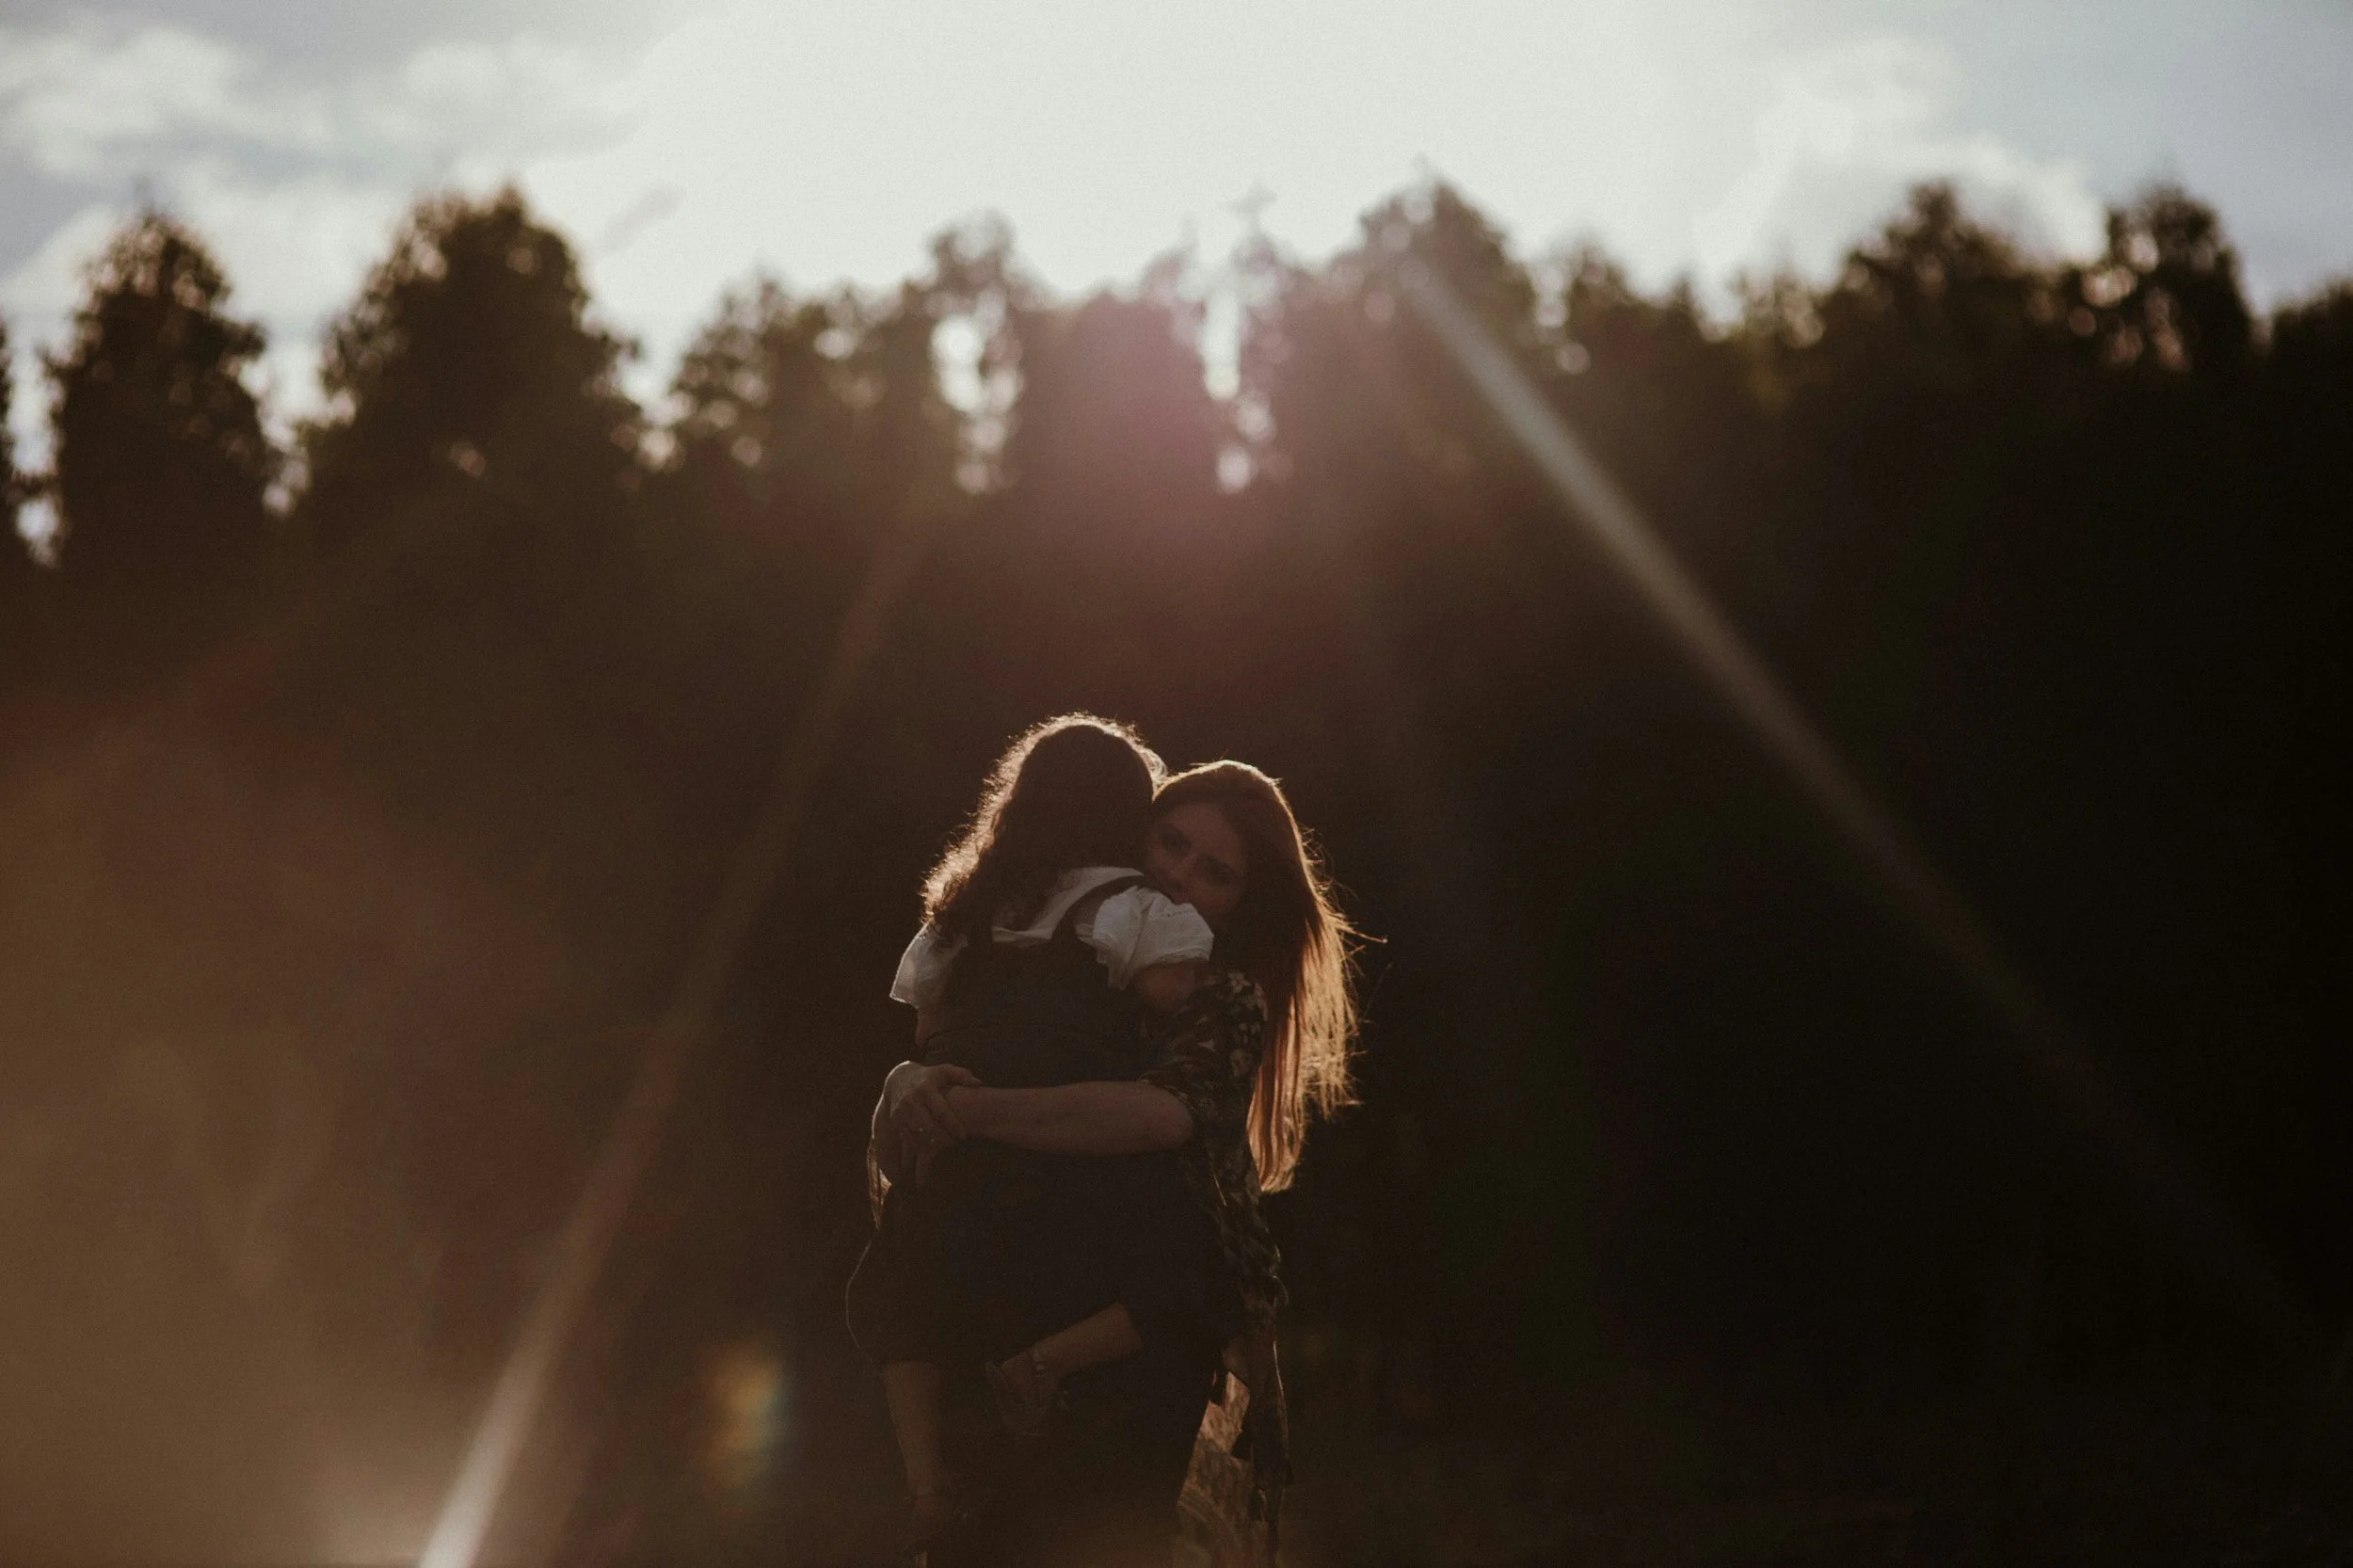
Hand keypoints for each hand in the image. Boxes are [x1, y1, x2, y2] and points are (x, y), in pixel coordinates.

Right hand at [883, 1061, 979, 1180]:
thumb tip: (978, 1083)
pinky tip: (931, 1147)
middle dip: (944, 1138)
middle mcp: (911, 1101)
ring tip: (946, 1144)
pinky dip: (920, 1145)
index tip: (964, 1135)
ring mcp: (901, 1112)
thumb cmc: (928, 1076)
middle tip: (956, 1142)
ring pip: (918, 1135)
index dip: (953, 1125)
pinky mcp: (895, 1120)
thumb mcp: (944, 1071)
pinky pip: (908, 1138)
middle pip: (929, 1127)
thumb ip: (962, 1075)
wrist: (898, 1079)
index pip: (941, 1112)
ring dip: (932, 1143)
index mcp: (926, 1089)